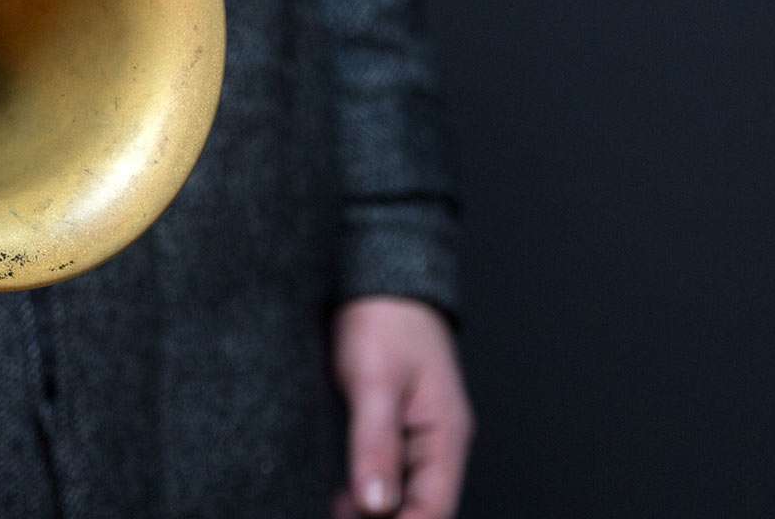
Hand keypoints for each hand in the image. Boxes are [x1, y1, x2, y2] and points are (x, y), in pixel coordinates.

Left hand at [331, 296, 472, 518]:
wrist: (377, 280)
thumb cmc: (384, 319)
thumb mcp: (375, 380)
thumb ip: (376, 443)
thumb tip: (376, 506)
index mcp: (446, 437)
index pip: (435, 511)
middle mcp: (435, 445)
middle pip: (419, 509)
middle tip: (334, 516)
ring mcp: (414, 439)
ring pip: (399, 496)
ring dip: (368, 511)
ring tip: (328, 510)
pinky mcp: (391, 431)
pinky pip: (383, 475)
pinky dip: (361, 492)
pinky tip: (333, 497)